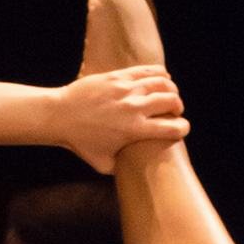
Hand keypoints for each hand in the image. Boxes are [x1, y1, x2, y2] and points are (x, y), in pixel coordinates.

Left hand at [55, 69, 187, 173]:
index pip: (173, 128)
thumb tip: (133, 174)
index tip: (181, 130)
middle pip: (172, 101)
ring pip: (163, 82)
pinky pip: (148, 70)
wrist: (59, 116)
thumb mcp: (101, 164)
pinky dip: (160, 74)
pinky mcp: (118, 76)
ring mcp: (126, 89)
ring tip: (167, 95)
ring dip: (170, 89)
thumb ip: (121, 168)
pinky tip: (160, 80)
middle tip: (173, 111)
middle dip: (178, 107)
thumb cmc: (80, 143)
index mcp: (134, 130)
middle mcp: (134, 108)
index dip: (183, 129)